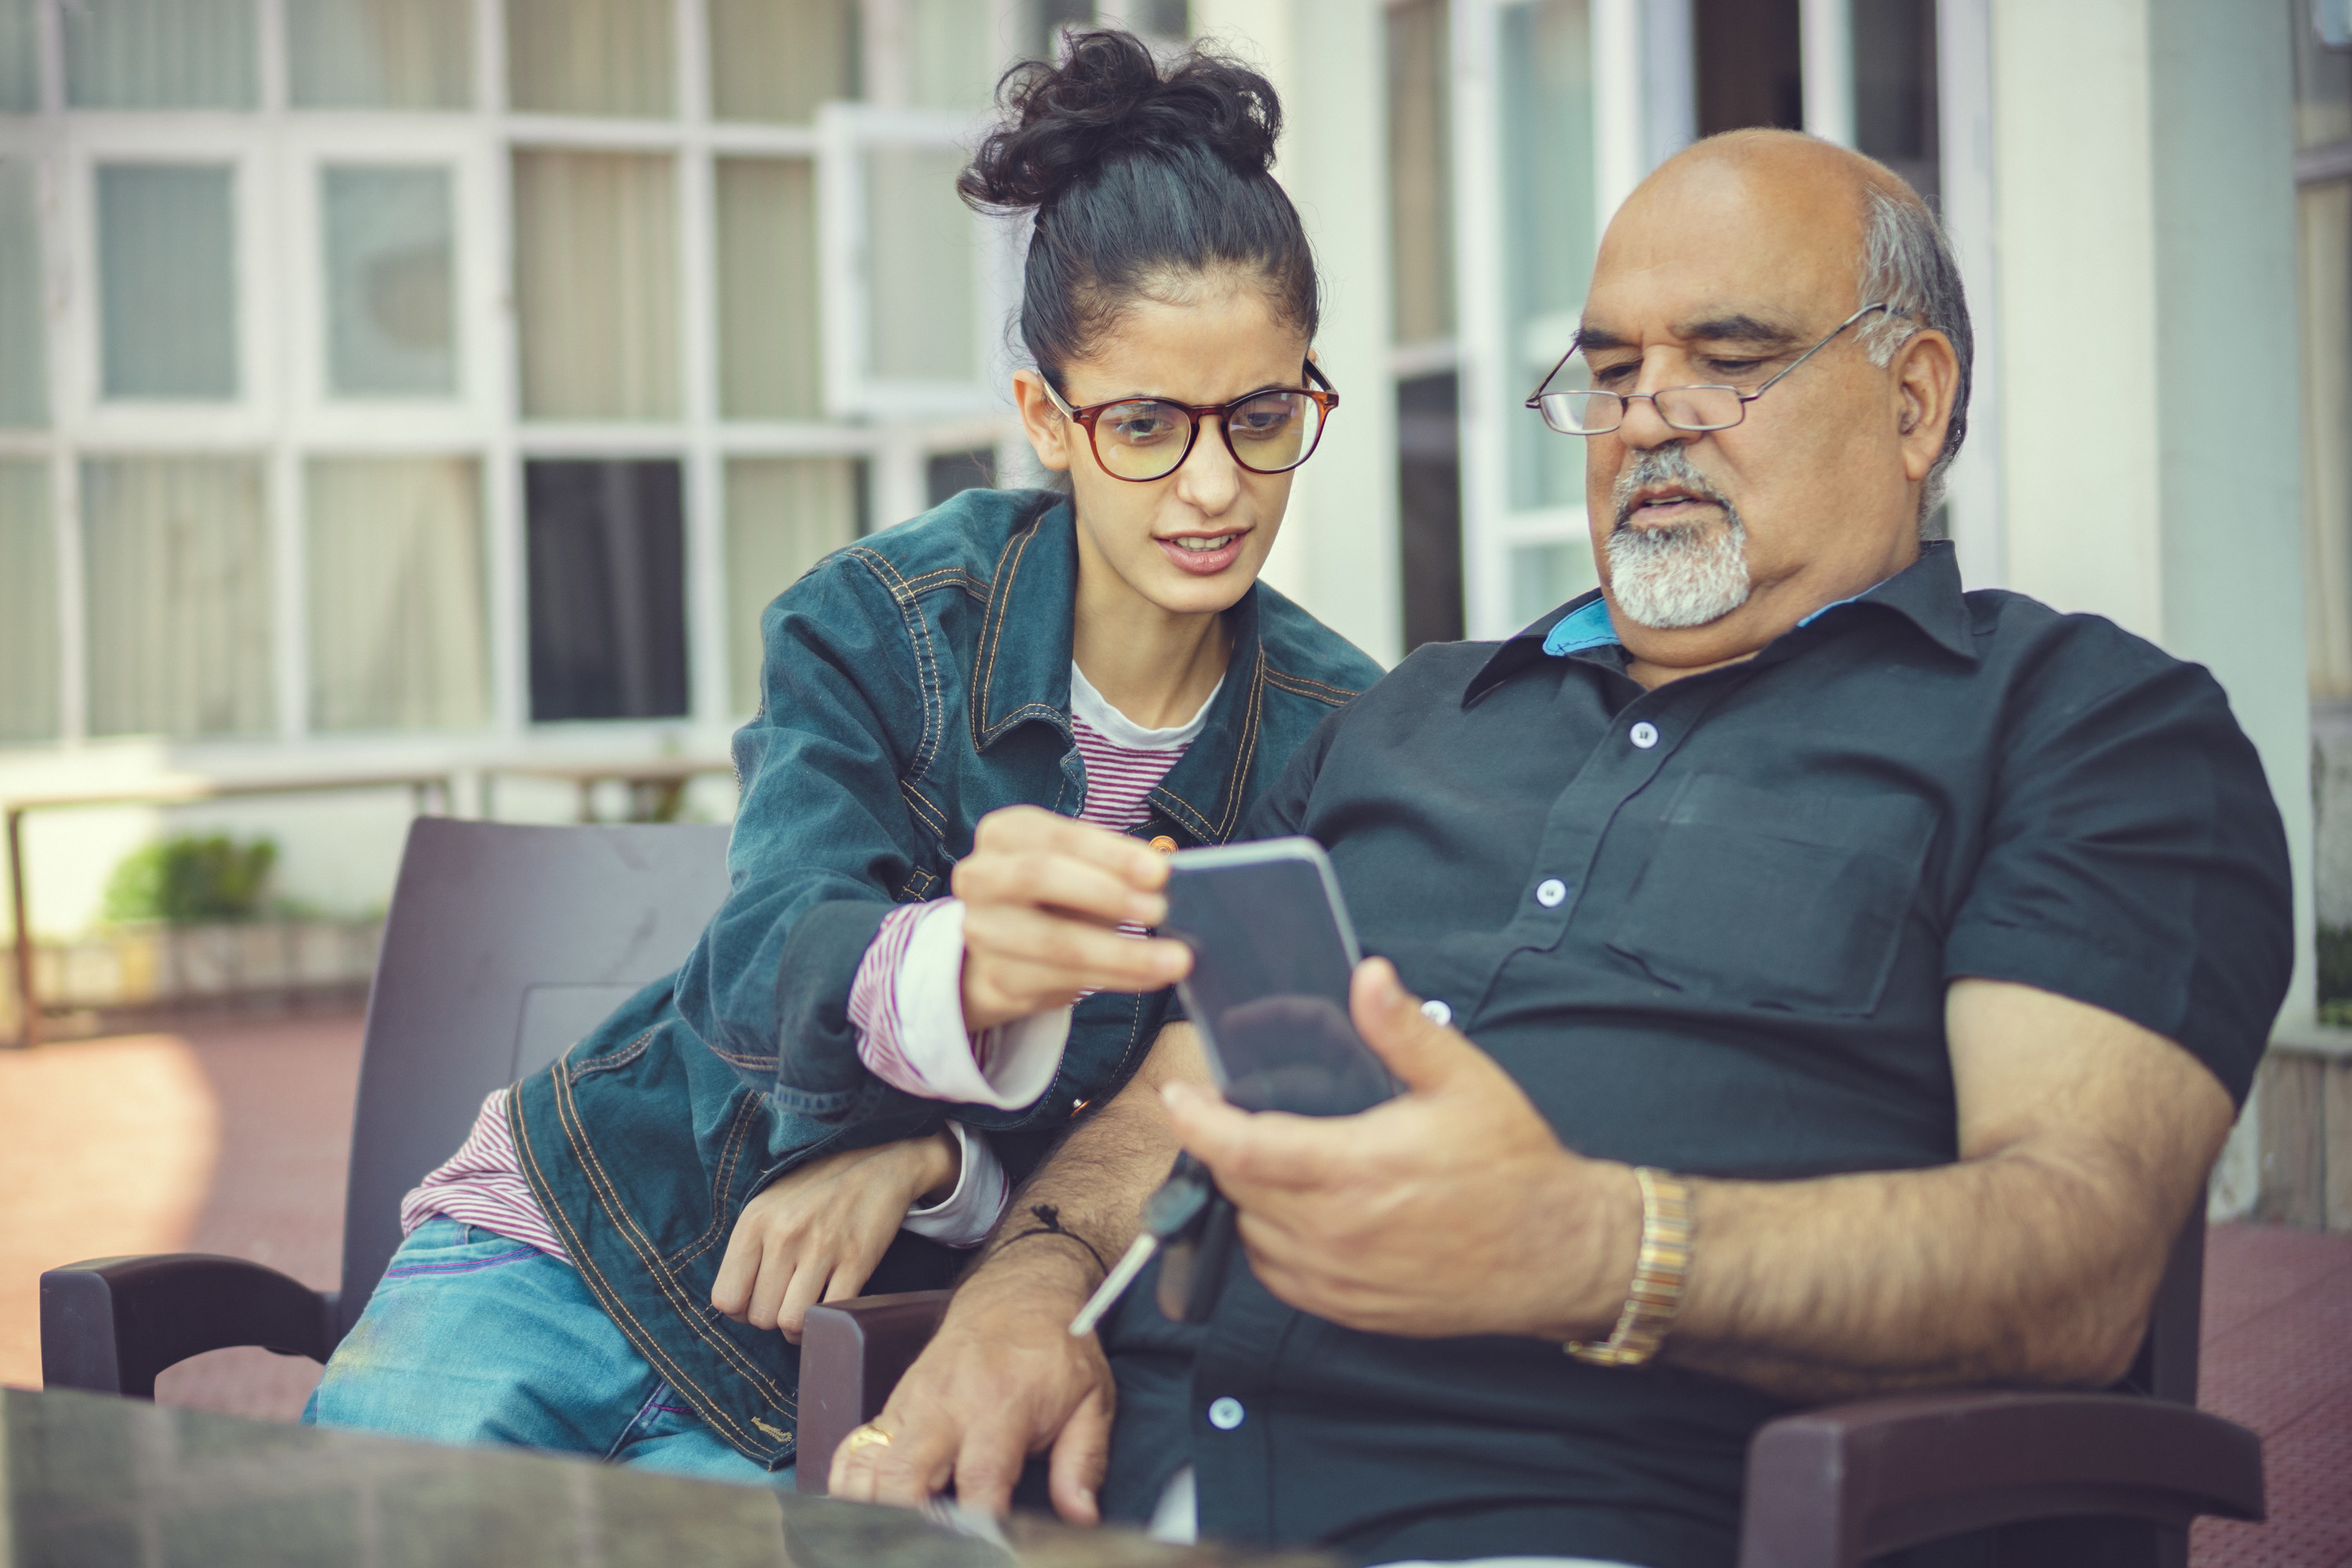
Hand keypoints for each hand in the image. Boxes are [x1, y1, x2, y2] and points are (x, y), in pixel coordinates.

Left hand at [710, 1133, 956, 1342]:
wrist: (878, 1167)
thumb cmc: (818, 1189)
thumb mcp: (770, 1204)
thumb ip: (749, 1246)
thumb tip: (735, 1299)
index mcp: (755, 1221)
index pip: (726, 1297)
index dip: (741, 1311)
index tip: (758, 1302)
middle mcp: (783, 1235)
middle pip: (760, 1316)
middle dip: (773, 1318)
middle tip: (787, 1303)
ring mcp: (821, 1248)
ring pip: (791, 1322)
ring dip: (799, 1327)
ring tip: (806, 1311)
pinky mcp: (856, 1261)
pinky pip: (830, 1313)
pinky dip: (827, 1320)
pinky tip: (829, 1307)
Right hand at [827, 1247, 1114, 1521]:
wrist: (1018, 1293)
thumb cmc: (1055, 1348)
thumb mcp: (1090, 1399)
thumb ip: (1083, 1462)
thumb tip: (1081, 1516)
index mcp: (1001, 1406)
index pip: (980, 1479)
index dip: (976, 1524)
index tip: (983, 1545)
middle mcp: (948, 1405)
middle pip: (904, 1474)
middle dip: (906, 1519)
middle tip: (922, 1544)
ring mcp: (912, 1403)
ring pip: (867, 1462)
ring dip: (869, 1503)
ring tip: (884, 1533)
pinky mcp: (893, 1404)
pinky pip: (855, 1446)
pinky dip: (849, 1480)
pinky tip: (860, 1506)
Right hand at [955, 805, 1190, 1030]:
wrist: (1007, 946)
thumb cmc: (1057, 892)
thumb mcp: (1080, 866)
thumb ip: (1113, 866)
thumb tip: (1162, 878)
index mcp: (1003, 833)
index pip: (1057, 837)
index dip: (1109, 854)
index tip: (1159, 871)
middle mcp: (980, 877)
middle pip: (1039, 877)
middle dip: (1107, 894)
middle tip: (1160, 910)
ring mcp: (981, 931)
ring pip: (1054, 941)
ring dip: (1122, 952)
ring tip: (1173, 959)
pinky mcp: (995, 979)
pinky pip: (1062, 981)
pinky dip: (1116, 979)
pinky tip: (1150, 976)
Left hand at [1161, 959, 1641, 1340]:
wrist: (1560, 1255)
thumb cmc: (1515, 1167)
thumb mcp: (1464, 1080)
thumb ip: (1403, 1029)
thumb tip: (1367, 976)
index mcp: (1355, 1169)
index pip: (1239, 1149)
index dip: (1195, 1121)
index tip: (1179, 1095)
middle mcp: (1337, 1232)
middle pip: (1236, 1188)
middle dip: (1223, 1149)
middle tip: (1232, 1116)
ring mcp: (1340, 1280)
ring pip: (1252, 1235)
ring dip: (1248, 1196)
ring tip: (1270, 1159)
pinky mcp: (1350, 1310)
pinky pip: (1280, 1277)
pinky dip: (1272, 1242)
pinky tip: (1298, 1211)